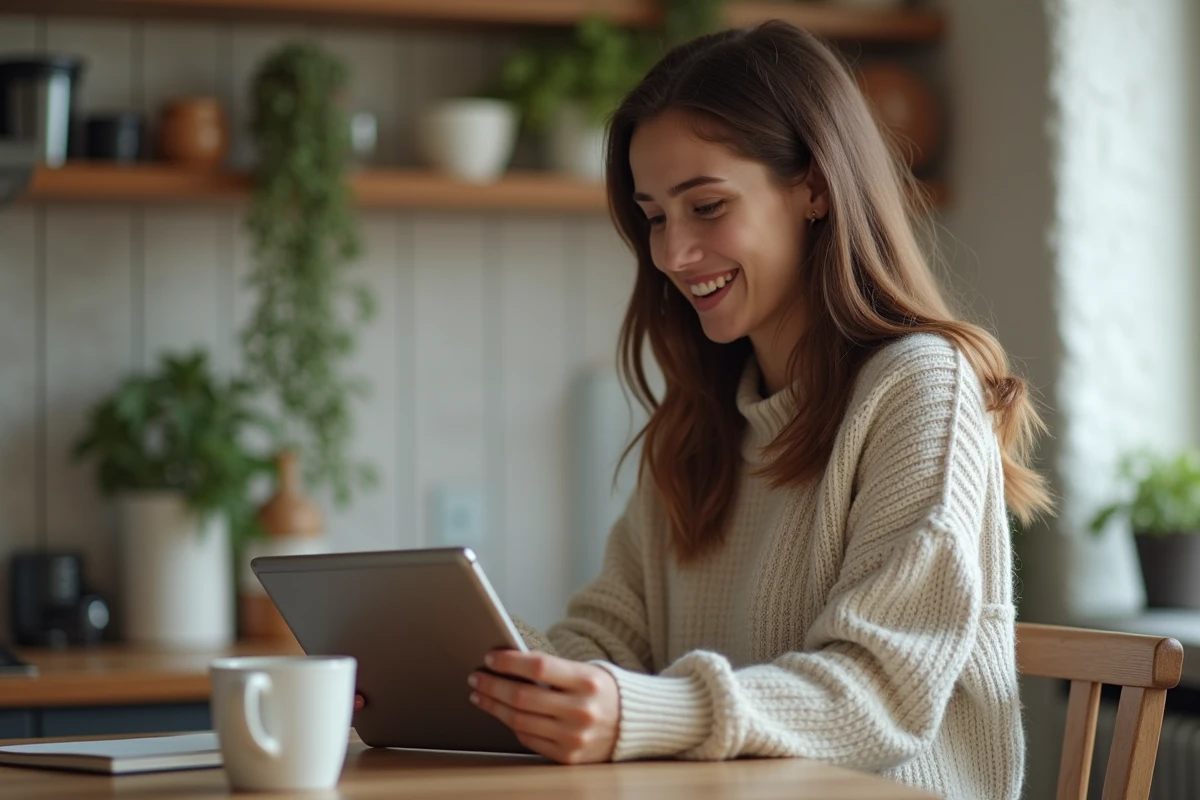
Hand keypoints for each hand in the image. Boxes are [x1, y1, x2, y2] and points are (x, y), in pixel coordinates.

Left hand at [469, 650, 619, 764]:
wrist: (634, 724)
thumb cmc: (604, 691)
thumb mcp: (586, 670)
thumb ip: (552, 669)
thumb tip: (508, 664)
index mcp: (587, 681)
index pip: (539, 667)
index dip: (509, 662)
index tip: (490, 657)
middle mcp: (581, 710)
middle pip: (522, 696)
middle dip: (492, 685)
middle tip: (476, 677)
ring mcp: (573, 737)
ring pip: (519, 720)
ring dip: (494, 706)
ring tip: (481, 695)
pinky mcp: (567, 757)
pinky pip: (528, 740)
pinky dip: (511, 725)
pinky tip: (502, 713)